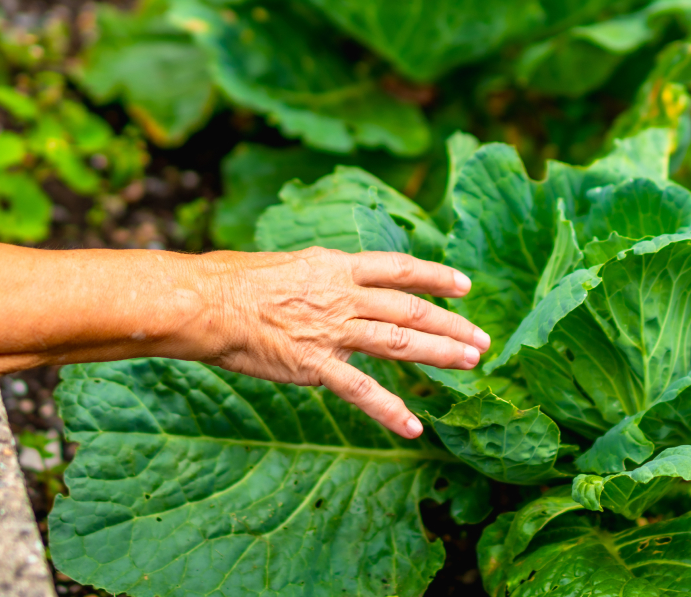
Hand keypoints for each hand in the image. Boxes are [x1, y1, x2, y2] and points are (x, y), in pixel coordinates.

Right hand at [194, 247, 489, 438]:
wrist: (208, 303)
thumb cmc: (235, 281)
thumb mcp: (289, 264)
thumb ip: (320, 277)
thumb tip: (334, 282)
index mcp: (337, 267)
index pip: (399, 269)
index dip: (436, 277)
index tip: (465, 286)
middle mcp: (343, 296)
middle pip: (410, 309)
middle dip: (451, 324)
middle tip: (482, 339)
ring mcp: (333, 331)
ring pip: (399, 343)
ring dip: (439, 354)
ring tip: (471, 364)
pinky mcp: (315, 365)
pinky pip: (361, 391)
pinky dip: (390, 409)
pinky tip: (414, 425)